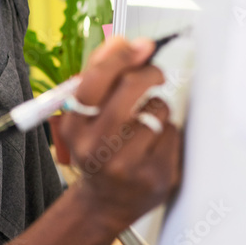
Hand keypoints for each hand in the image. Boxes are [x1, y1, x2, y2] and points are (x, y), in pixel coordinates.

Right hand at [56, 36, 181, 231]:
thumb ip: (98, 78)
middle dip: (149, 72)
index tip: (140, 44)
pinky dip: (167, 132)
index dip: (120, 55)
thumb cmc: (97, 150)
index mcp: (74, 127)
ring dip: (157, 108)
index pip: (95, 80)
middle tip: (154, 74)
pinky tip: (153, 145)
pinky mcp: (155, 176)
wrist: (105, 203)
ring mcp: (126, 164)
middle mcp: (95, 147)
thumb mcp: (85, 118)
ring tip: (145, 123)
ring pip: (157, 109)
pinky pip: (172, 132)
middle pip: (131, 88)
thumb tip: (121, 41)